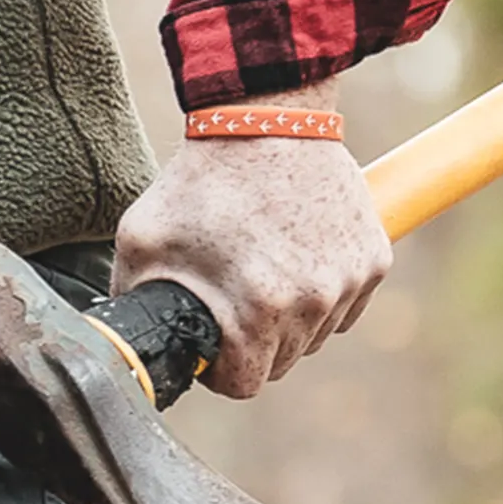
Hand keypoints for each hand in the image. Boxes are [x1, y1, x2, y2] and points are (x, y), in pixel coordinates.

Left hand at [109, 97, 389, 398]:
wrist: (267, 119)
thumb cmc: (201, 183)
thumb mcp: (141, 244)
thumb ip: (132, 304)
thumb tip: (127, 347)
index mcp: (259, 309)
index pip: (244, 384)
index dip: (220, 369)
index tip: (211, 342)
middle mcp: (313, 301)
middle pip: (281, 362)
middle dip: (253, 342)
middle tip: (231, 296)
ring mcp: (349, 280)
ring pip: (314, 335)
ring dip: (290, 317)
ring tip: (261, 266)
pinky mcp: (374, 259)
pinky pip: (344, 304)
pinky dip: (322, 291)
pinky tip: (293, 252)